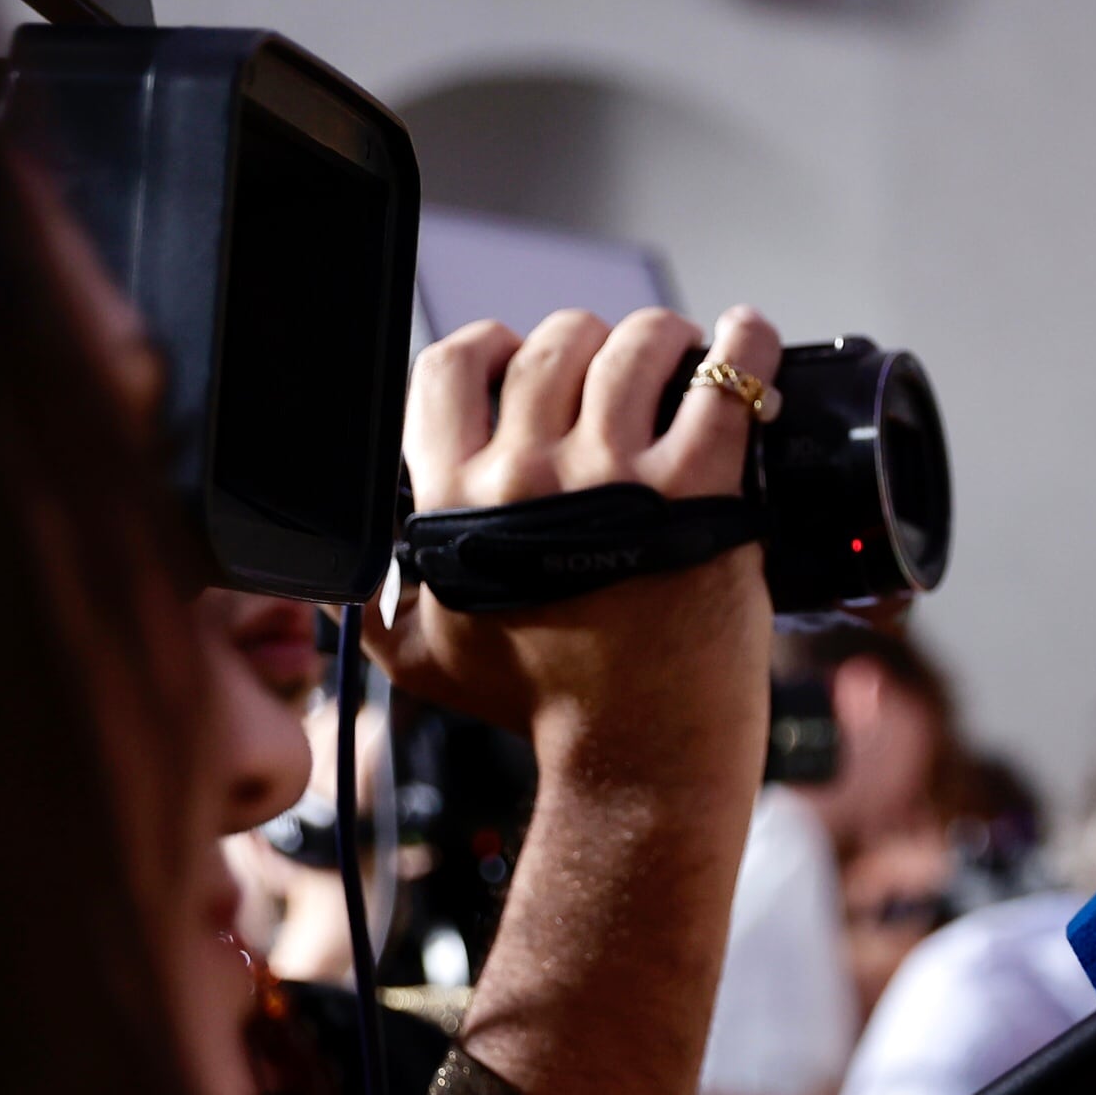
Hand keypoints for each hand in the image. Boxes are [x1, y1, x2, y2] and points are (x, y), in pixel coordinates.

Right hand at [372, 304, 780, 749]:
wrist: (635, 758)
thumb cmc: (541, 708)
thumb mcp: (425, 659)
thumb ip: (376, 609)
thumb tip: (345, 582)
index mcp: (455, 500)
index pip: (448, 368)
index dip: (490, 345)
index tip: (523, 354)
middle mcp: (525, 477)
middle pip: (553, 344)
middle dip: (592, 340)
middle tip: (625, 367)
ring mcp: (612, 478)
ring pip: (635, 347)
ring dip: (666, 337)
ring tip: (689, 355)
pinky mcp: (697, 490)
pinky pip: (725, 384)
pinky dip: (745, 346)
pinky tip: (750, 338)